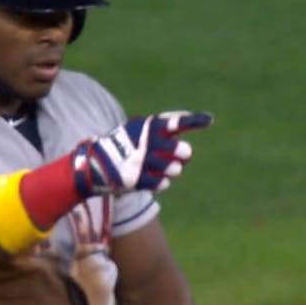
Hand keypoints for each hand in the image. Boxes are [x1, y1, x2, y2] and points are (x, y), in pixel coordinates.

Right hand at [72, 110, 212, 195]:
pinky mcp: (137, 179)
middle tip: (181, 155)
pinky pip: (163, 184)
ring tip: (167, 168)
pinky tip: (155, 179)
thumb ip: (164, 124)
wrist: (96, 164)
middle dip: (183, 154)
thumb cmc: (124, 143)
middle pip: (182, 150)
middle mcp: (146, 142)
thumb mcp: (139, 127)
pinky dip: (162, 183)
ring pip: (175, 169)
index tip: (209, 120)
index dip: (194, 121)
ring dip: (174, 170)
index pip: (175, 122)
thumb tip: (195, 120)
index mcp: (147, 126)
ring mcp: (141, 161)